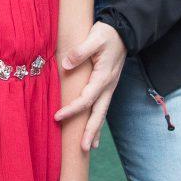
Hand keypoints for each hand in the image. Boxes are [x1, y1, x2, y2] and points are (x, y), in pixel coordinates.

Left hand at [55, 22, 126, 151]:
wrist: (124, 31)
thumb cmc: (107, 34)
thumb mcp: (94, 38)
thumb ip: (80, 51)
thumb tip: (65, 65)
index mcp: (103, 77)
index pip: (86, 99)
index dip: (72, 109)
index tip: (57, 117)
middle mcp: (108, 86)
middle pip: (98, 113)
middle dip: (90, 131)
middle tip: (81, 149)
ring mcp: (109, 87)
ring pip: (101, 113)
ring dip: (94, 130)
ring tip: (87, 147)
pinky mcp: (107, 86)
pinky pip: (102, 107)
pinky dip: (97, 120)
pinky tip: (93, 131)